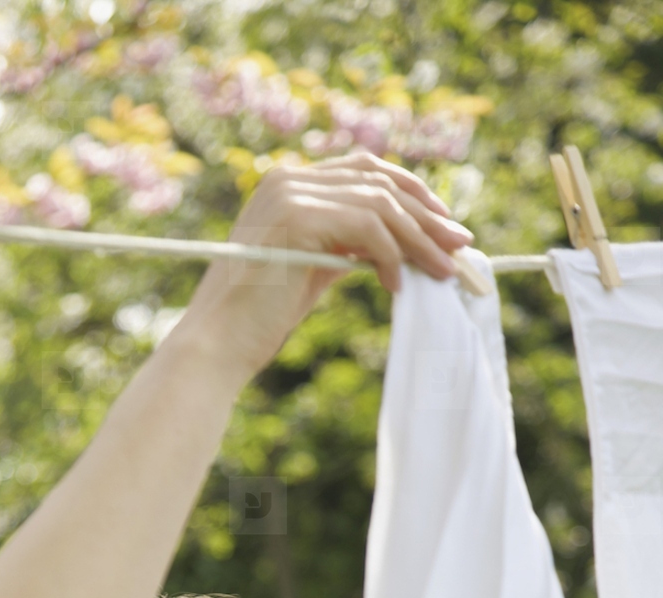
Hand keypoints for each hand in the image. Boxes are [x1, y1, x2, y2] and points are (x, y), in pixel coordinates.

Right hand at [178, 151, 474, 379]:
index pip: (366, 172)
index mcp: (288, 184)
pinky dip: (391, 255)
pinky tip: (398, 285)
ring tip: (444, 271)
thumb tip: (400, 245)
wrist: (216, 346)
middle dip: (426, 216)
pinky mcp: (298, 219)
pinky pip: (367, 228)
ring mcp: (290, 194)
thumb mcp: (311, 269)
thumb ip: (347, 246)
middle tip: (461, 247)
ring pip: (379, 205)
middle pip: (379, 182)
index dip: (412, 194)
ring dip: (419, 240)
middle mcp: (287, 178)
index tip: (444, 225)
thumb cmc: (258, 319)